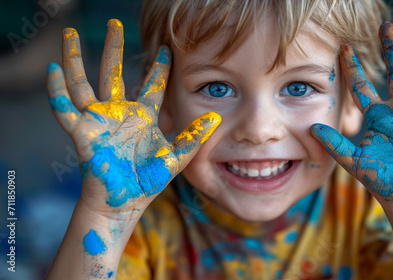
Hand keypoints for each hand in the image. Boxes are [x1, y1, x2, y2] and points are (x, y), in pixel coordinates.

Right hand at [47, 19, 220, 214]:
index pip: (151, 85)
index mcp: (142, 117)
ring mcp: (98, 121)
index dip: (159, 68)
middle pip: (111, 72)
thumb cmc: (148, 181)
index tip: (167, 49)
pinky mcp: (82, 132)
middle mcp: (119, 113)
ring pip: (83, 82)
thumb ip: (194, 137)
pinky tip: (52, 70)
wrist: (124, 203)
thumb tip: (216, 117)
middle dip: (113, 47)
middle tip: (115, 23)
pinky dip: (56, 91)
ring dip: (75, 58)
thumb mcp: (176, 157)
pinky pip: (65, 109)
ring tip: (69, 33)